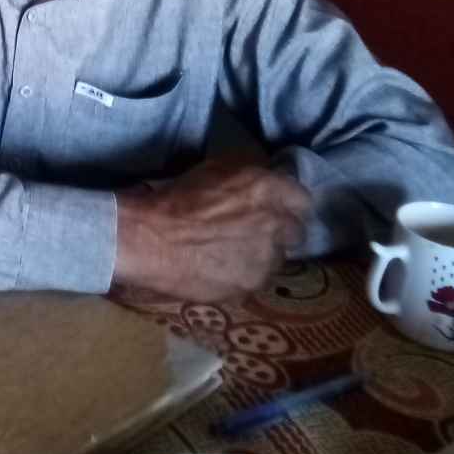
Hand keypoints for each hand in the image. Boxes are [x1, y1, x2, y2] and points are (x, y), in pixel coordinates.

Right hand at [112, 160, 311, 302]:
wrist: (152, 239)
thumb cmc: (179, 197)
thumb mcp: (215, 168)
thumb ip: (248, 173)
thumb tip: (263, 179)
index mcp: (268, 189)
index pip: (302, 198)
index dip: (288, 203)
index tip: (276, 206)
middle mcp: (276, 224)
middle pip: (296, 232)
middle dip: (281, 231)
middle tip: (257, 231)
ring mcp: (266, 259)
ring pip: (277, 259)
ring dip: (263, 255)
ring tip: (235, 252)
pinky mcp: (251, 285)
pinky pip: (256, 279)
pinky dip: (245, 274)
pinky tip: (222, 267)